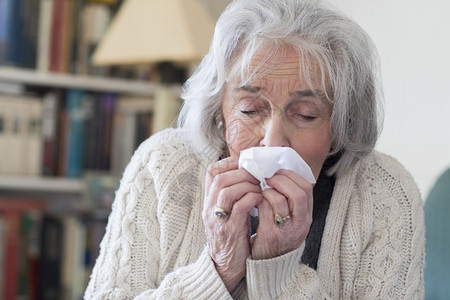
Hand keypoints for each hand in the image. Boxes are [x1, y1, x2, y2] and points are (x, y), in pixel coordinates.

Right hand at [203, 157, 262, 291]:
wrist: (226, 267)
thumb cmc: (233, 237)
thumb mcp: (228, 212)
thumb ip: (233, 196)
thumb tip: (248, 175)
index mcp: (209, 202)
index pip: (212, 172)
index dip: (229, 163)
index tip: (246, 164)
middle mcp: (210, 208)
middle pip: (219, 178)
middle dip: (242, 172)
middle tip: (258, 174)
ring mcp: (218, 219)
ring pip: (227, 189)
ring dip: (247, 184)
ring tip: (260, 186)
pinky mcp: (229, 230)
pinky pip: (239, 207)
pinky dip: (252, 198)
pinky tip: (260, 199)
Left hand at [251, 169, 312, 259]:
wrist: (268, 264)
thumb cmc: (277, 234)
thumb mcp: (291, 219)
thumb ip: (289, 200)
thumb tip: (279, 173)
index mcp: (306, 217)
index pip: (307, 188)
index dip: (292, 175)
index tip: (278, 171)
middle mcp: (300, 224)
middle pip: (298, 194)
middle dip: (281, 180)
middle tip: (267, 176)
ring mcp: (285, 231)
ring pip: (280, 201)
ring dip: (267, 189)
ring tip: (260, 188)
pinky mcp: (270, 235)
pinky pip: (264, 211)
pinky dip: (258, 200)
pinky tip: (253, 199)